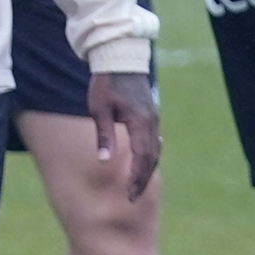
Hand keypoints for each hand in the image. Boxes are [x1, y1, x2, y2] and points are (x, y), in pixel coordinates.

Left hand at [87, 71, 160, 201]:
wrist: (120, 58)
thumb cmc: (107, 82)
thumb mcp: (100, 109)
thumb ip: (104, 135)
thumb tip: (104, 160)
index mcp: (139, 122)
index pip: (142, 157)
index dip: (136, 177)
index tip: (129, 194)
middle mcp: (151, 122)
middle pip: (151, 157)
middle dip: (142, 179)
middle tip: (131, 197)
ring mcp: (153, 118)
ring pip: (154, 149)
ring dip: (146, 169)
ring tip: (136, 185)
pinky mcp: (150, 115)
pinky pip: (153, 141)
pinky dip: (148, 156)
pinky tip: (142, 164)